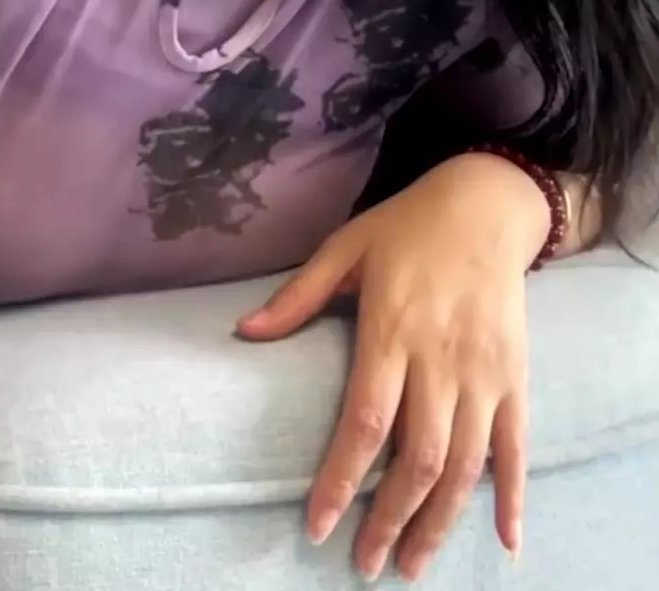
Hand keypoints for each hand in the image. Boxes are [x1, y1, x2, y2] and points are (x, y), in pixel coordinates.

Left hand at [236, 152, 550, 582]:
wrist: (484, 203)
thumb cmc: (405, 227)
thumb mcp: (345, 248)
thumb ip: (297, 296)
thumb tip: (242, 330)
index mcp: (391, 329)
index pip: (364, 422)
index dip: (339, 480)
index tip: (316, 526)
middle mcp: (440, 358)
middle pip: (417, 457)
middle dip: (389, 519)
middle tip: (366, 563)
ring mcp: (484, 371)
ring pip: (465, 463)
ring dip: (439, 521)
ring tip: (413, 564)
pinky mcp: (516, 375)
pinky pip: (516, 445)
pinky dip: (512, 495)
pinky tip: (504, 540)